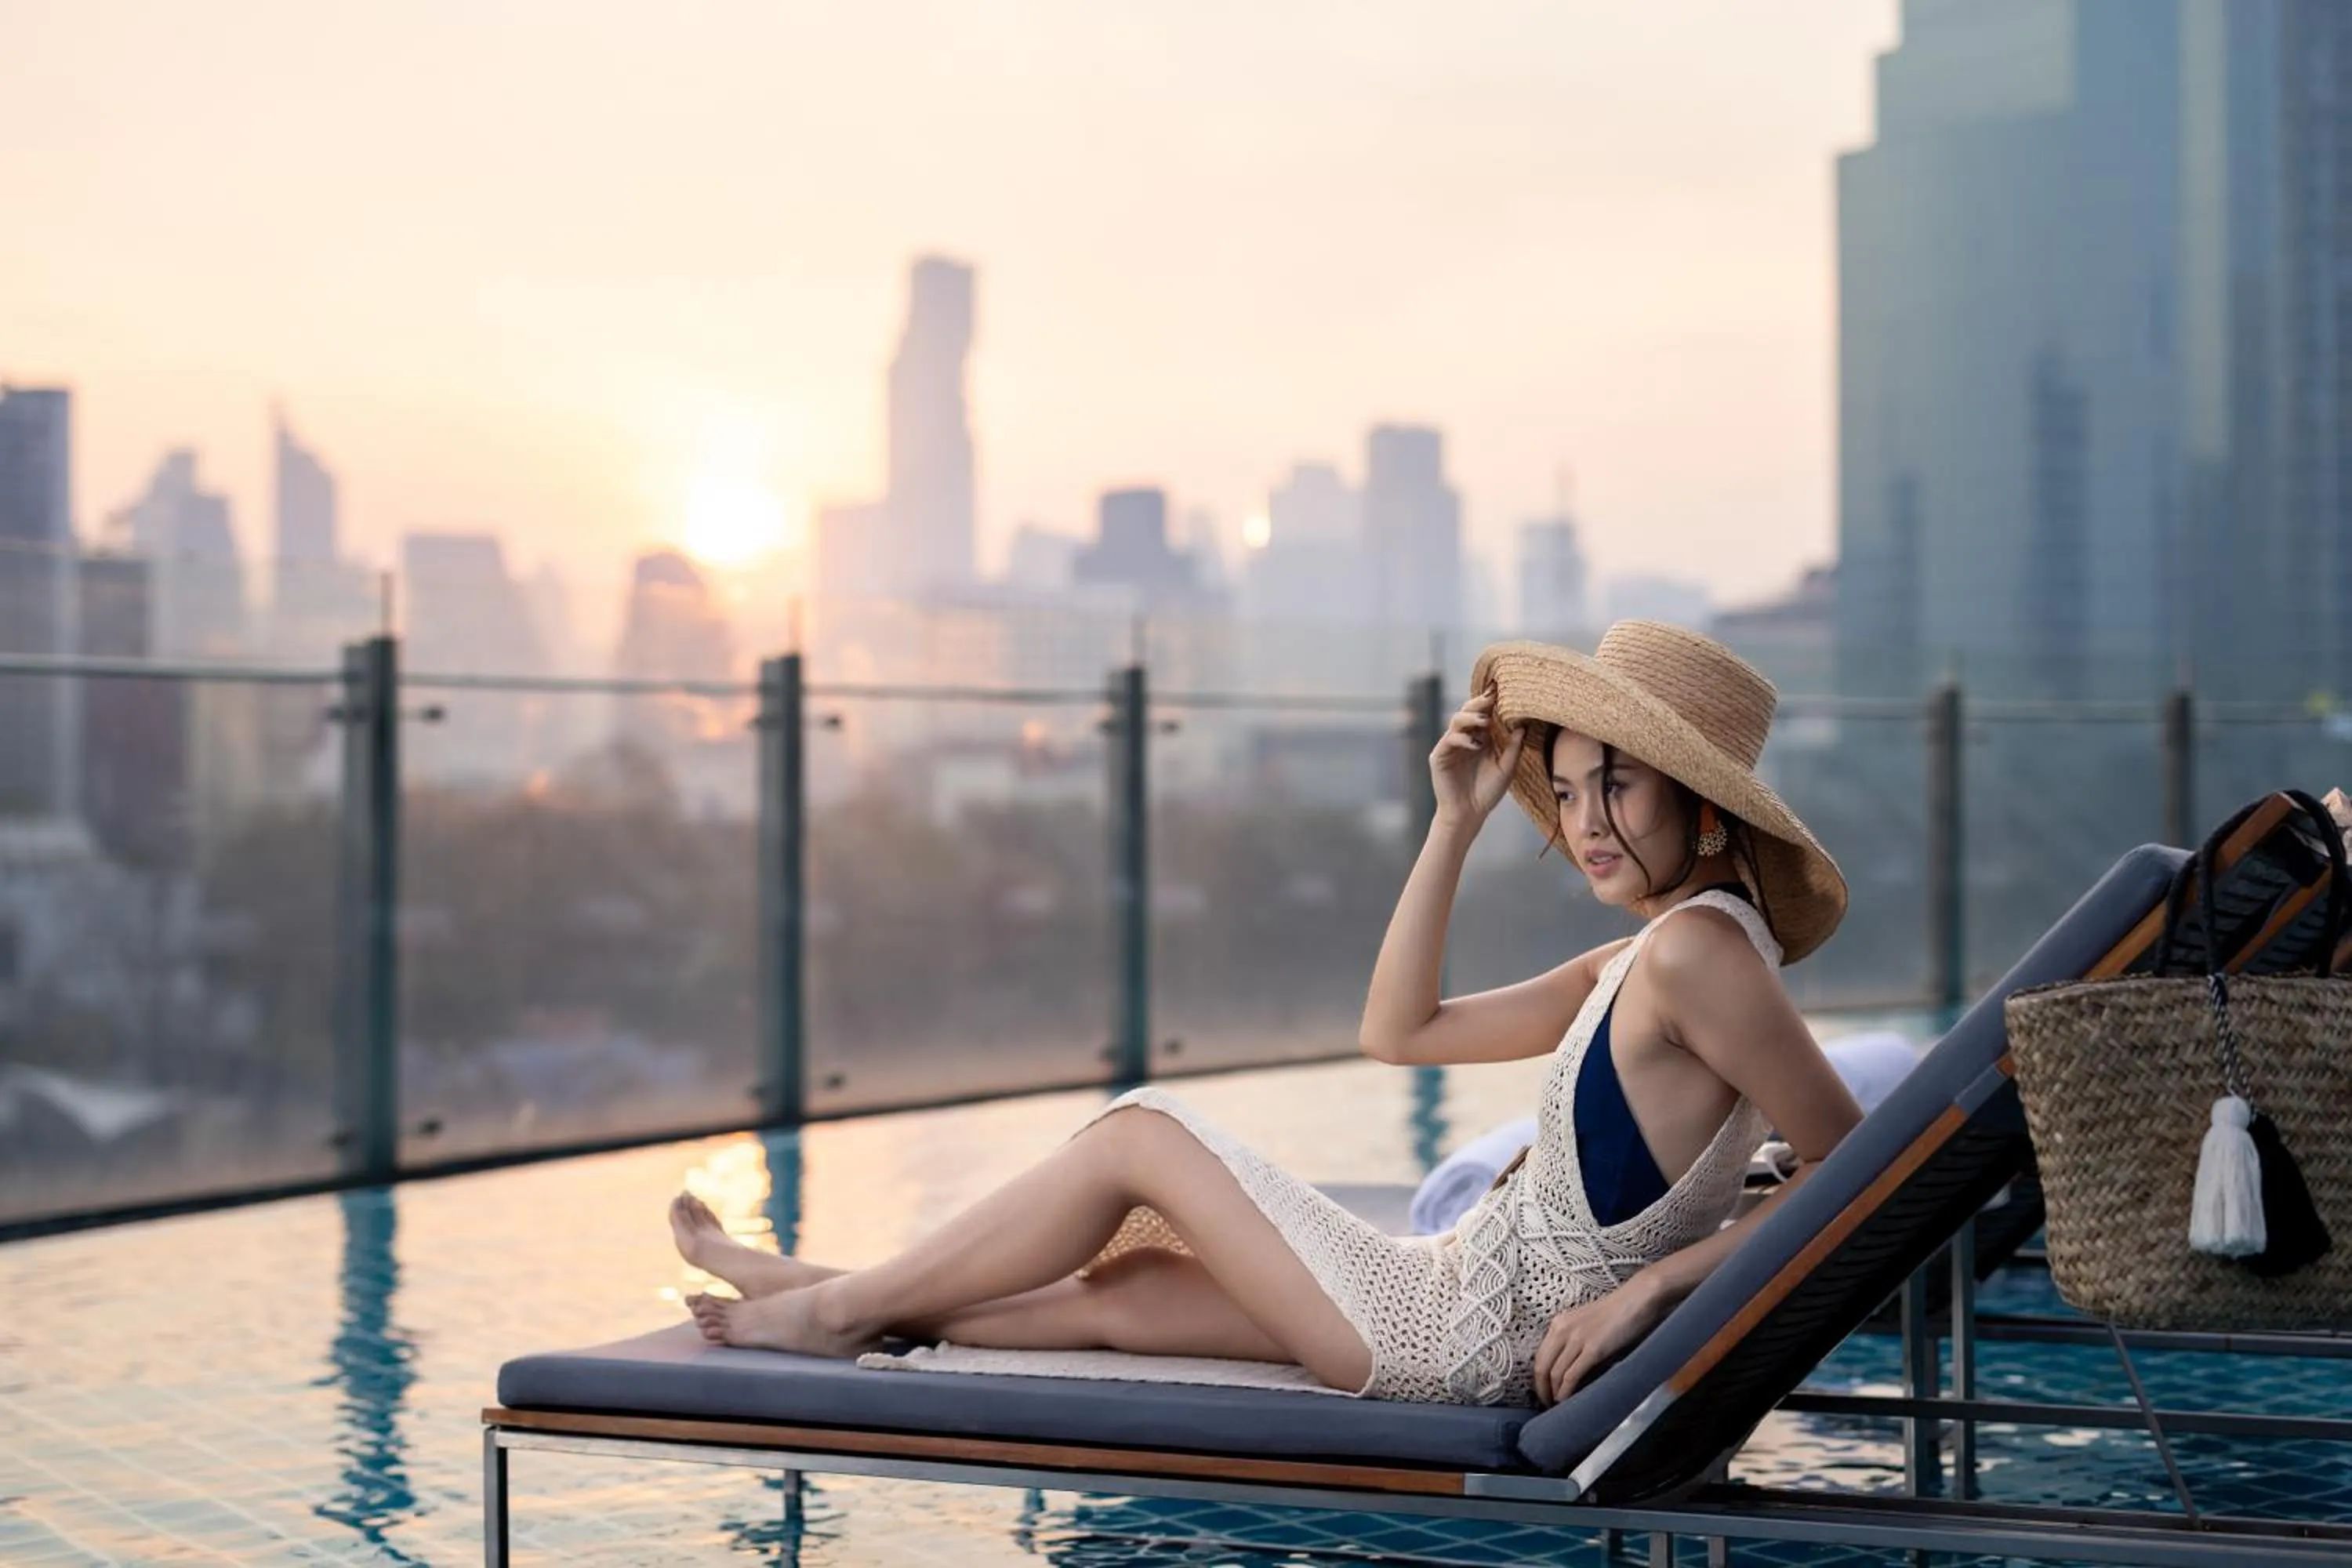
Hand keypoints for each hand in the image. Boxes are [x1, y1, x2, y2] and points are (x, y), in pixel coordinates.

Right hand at [1431, 692, 1526, 827]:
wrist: (1469, 813)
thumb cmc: (1488, 792)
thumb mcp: (1507, 768)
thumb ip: (1513, 747)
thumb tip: (1523, 726)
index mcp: (1480, 738)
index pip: (1484, 714)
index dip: (1490, 701)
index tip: (1501, 687)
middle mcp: (1464, 738)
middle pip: (1468, 711)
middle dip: (1479, 702)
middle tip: (1491, 696)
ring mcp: (1450, 746)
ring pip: (1456, 721)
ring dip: (1471, 718)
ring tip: (1485, 721)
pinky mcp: (1439, 756)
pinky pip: (1449, 740)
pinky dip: (1462, 739)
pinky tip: (1476, 744)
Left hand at [1530, 1273, 1671, 1406]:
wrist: (1636, 1298)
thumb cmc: (1617, 1312)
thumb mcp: (1585, 1324)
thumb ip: (1573, 1342)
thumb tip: (1568, 1370)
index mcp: (1559, 1323)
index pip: (1539, 1356)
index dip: (1538, 1378)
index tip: (1542, 1391)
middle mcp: (1562, 1329)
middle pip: (1542, 1366)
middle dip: (1541, 1389)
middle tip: (1546, 1404)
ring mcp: (1577, 1339)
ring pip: (1555, 1373)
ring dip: (1554, 1394)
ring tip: (1558, 1405)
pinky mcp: (1593, 1349)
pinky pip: (1572, 1375)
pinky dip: (1566, 1391)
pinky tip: (1567, 1400)